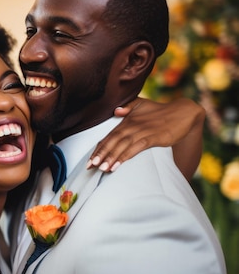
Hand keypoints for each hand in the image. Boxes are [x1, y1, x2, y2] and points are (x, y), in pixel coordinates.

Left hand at [88, 97, 204, 178]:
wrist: (183, 112)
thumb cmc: (160, 111)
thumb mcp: (142, 105)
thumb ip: (128, 107)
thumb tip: (116, 111)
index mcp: (127, 121)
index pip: (109, 136)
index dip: (99, 148)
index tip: (89, 160)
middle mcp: (132, 126)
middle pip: (112, 141)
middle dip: (101, 154)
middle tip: (90, 166)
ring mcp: (142, 131)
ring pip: (122, 145)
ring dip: (111, 157)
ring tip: (101, 168)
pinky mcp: (153, 137)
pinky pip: (135, 148)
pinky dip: (125, 156)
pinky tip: (117, 165)